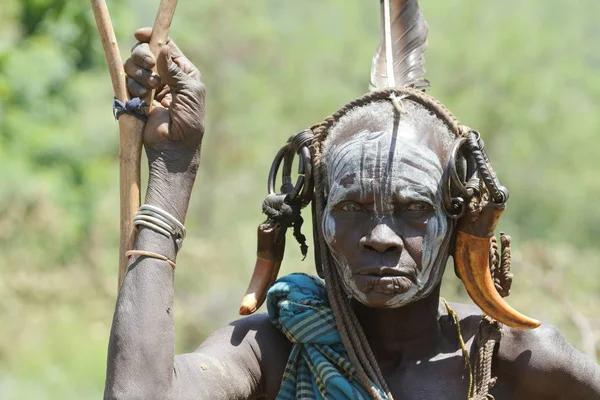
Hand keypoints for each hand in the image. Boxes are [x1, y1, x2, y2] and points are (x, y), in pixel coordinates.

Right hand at [124, 27, 204, 155]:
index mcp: (182, 71)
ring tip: (150, 90)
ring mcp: (148, 86)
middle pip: (144, 51)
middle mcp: (164, 76)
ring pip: (132, 65)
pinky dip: (132, 87)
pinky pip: (125, 82)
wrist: (173, 146)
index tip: (141, 35)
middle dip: (142, 55)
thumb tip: (162, 49)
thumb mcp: (189, 91)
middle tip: (148, 65)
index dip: (153, 37)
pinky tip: (142, 98)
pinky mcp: (134, 97)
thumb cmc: (189, 120)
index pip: (165, 46)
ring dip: (139, 74)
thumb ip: (175, 70)